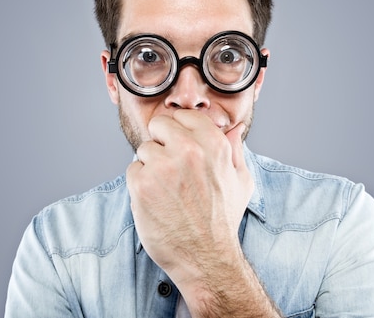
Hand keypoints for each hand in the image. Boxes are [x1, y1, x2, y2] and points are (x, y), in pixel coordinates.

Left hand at [126, 109, 253, 285]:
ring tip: (167, 190)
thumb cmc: (223, 220)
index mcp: (214, 144)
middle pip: (159, 125)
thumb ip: (234, 150)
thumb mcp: (240, 181)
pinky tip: (157, 200)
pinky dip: (140, 184)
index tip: (181, 147)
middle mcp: (189, 150)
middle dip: (162, 144)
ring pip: (144, 149)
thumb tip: (235, 127)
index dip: (179, 132)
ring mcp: (163, 166)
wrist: (206, 257)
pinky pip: (132, 169)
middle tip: (172, 170)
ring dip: (151, 166)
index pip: (184, 116)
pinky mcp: (142, 184)